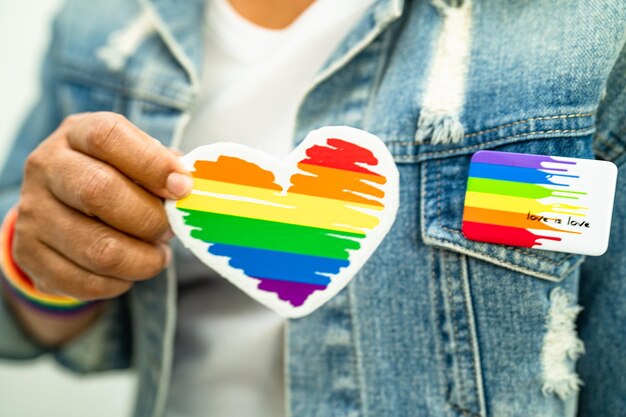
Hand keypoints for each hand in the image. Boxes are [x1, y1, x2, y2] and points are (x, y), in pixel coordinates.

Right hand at [12, 112, 190, 300]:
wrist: (61, 209)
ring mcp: (34, 212)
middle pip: (100, 191)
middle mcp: (47, 167)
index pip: (109, 137)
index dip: (152, 163)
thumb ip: (162, 166)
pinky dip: (119, 283)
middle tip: (169, 230)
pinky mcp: (30, 254)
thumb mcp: (135, 158)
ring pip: (98, 248)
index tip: (183, 188)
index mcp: (77, 134)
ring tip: (157, 256)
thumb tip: (187, 185)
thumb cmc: (115, 177)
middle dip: (150, 219)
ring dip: (142, 260)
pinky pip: (86, 282)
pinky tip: (129, 271)